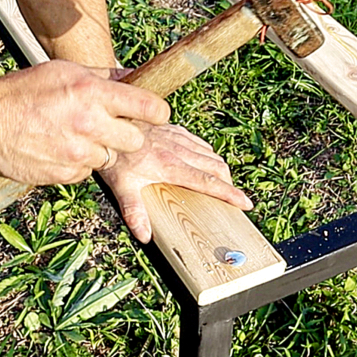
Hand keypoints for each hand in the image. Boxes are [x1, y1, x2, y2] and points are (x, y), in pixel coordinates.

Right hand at [0, 60, 169, 185]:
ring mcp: (76, 152)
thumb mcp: (66, 72)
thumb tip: (136, 78)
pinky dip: (78, 163)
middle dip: (127, 134)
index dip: (157, 112)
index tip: (156, 114)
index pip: (149, 108)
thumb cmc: (26, 90)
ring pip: (110, 158)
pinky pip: (87, 172)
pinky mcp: (64, 174)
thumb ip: (105, 77)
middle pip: (136, 140)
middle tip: (111, 127)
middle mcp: (88, 123)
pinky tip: (59, 148)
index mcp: (92, 92)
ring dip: (99, 149)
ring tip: (74, 135)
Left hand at [99, 121, 252, 243]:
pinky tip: (202, 160)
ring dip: (219, 169)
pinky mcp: (174, 129)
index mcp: (172, 167)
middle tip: (231, 197)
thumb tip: (144, 235)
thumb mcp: (121, 187)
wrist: (110, 121)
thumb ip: (133, 211)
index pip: (209, 183)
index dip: (230, 194)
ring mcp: (178, 138)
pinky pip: (199, 142)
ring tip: (219, 182)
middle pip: (217, 168)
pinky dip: (207, 153)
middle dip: (228, 183)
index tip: (245, 203)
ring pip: (210, 154)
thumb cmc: (115, 155)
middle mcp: (180, 151)